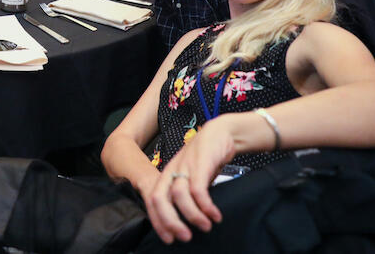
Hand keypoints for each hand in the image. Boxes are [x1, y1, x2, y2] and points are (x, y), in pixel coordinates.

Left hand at [146, 121, 233, 243]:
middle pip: (160, 199)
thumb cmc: (206, 159)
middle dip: (169, 221)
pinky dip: (206, 206)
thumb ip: (187, 196)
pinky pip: (199, 189)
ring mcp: (185, 166)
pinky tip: (215, 215)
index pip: (153, 201)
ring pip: (178, 195)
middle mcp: (172, 171)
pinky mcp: (200, 164)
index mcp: (166, 176)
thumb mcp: (192, 178)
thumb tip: (188, 222)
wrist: (221, 134)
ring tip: (205, 226)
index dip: (158, 221)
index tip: (168, 239)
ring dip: (192, 215)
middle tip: (184, 237)